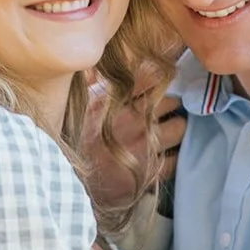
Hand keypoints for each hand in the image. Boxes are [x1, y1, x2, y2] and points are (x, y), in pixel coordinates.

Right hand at [82, 77, 185, 210]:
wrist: (69, 183)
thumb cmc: (74, 140)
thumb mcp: (84, 103)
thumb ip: (103, 82)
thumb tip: (130, 67)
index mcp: (116, 98)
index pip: (153, 75)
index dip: (161, 77)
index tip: (162, 81)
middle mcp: (135, 119)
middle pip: (171, 100)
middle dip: (170, 104)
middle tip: (163, 111)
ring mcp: (145, 145)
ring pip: (180, 127)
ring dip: (176, 128)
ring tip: (167, 132)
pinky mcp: (152, 170)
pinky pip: (177, 157)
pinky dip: (174, 155)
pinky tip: (164, 155)